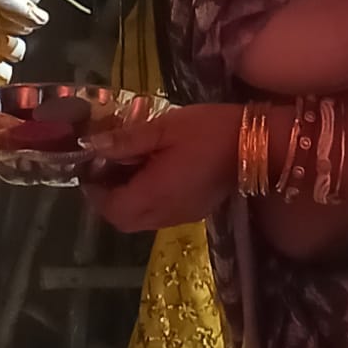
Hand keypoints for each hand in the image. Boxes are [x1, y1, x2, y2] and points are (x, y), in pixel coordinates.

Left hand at [83, 103, 241, 232]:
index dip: (94, 190)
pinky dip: (145, 199)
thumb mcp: (164, 127)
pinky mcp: (194, 210)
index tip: (91, 164)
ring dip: (127, 198)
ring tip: (127, 163)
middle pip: (123, 220)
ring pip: (140, 220)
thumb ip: (126, 139)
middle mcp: (165, 214)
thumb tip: (91, 145)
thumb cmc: (208, 131)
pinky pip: (158, 214)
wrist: (256, 145)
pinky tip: (152, 170)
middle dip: (107, 197)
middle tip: (105, 165)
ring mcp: (181, 215)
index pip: (111, 208)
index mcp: (154, 194)